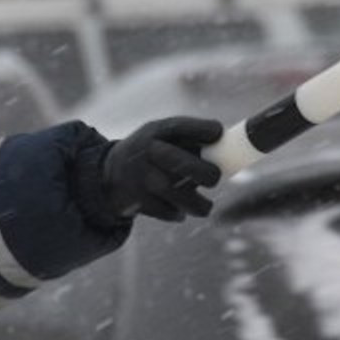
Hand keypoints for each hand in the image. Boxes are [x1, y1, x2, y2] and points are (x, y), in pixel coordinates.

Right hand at [102, 116, 223, 220]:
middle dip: (206, 173)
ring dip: (198, 204)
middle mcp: (146, 152)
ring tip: (204, 205)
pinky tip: (177, 208)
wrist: (108, 175)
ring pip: (180, 196)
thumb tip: (232, 152)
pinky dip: (178, 213)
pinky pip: (170, 212)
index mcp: (155, 132)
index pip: (180, 126)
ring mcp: (141, 178)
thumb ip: (189, 140)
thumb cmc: (150, 154)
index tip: (219, 133)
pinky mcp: (138, 201)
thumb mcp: (160, 137)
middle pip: (181, 163)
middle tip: (214, 179)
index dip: (203, 129)